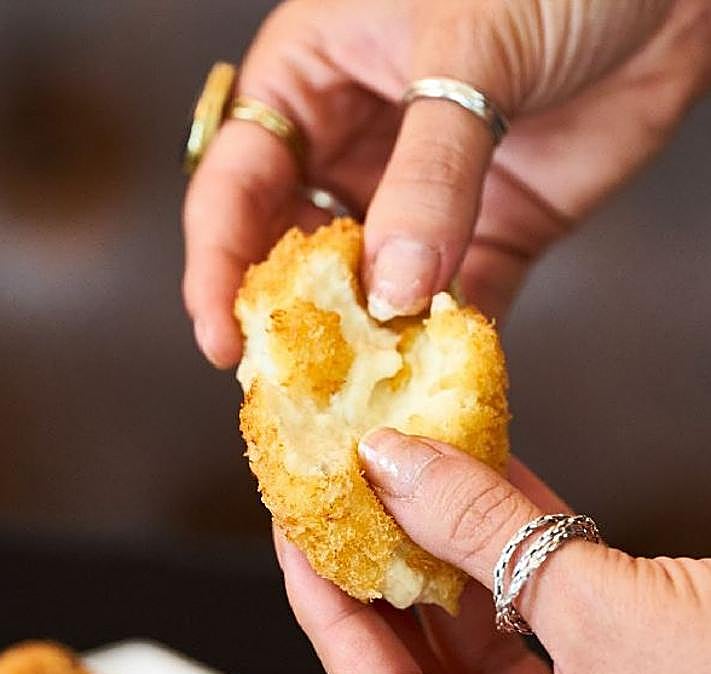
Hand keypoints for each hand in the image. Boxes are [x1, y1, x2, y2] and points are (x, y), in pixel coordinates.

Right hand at [183, 0, 709, 366]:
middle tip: (292, 379)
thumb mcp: (467, 48)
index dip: (219, 262)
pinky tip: (438, 373)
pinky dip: (447, 339)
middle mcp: (357, 147)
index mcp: (314, 81)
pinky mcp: (489, 233)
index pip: (238, 181)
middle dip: (291, 315)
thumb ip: (428, 172)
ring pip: (373, 286)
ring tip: (363, 391)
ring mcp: (422, 199)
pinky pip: (456, 300)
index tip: (222, 337)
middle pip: (296, 249)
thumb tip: (391, 286)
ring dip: (369, 340)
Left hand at [274, 428, 710, 673]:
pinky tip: (488, 479)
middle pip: (423, 660)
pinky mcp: (620, 673)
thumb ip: (486, 535)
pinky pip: (542, 604)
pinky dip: (515, 540)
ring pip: (483, 626)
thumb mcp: (607, 613)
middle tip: (342, 495)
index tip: (296, 531)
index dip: (327, 606)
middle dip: (383, 566)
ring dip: (449, 542)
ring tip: (408, 473)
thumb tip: (393, 466)